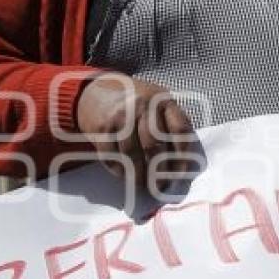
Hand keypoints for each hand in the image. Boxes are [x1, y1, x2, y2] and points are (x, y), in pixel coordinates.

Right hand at [76, 75, 194, 190]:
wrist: (95, 91)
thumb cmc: (134, 103)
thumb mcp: (156, 103)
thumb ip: (169, 125)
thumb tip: (182, 163)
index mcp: (162, 100)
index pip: (179, 130)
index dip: (182, 156)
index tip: (181, 175)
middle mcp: (142, 105)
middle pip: (155, 145)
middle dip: (159, 172)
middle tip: (161, 187)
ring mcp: (120, 116)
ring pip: (132, 154)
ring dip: (139, 175)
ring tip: (143, 185)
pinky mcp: (102, 127)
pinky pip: (113, 156)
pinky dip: (120, 170)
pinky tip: (126, 175)